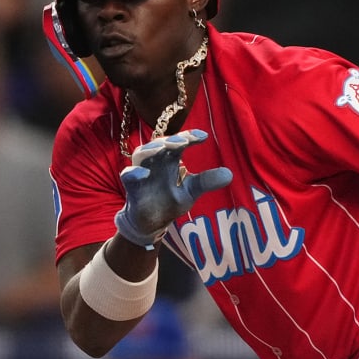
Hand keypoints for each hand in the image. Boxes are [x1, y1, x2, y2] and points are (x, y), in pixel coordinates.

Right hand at [116, 130, 232, 246]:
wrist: (152, 222)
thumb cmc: (170, 200)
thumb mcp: (191, 191)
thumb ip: (206, 181)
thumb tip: (229, 174)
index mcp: (170, 159)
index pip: (179, 142)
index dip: (189, 136)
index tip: (204, 136)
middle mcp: (156, 161)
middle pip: (160, 143)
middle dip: (170, 140)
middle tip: (184, 141)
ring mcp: (142, 172)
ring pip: (142, 153)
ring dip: (151, 149)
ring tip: (163, 148)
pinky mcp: (131, 186)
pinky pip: (128, 175)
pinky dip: (134, 173)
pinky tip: (143, 173)